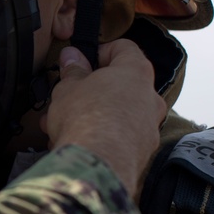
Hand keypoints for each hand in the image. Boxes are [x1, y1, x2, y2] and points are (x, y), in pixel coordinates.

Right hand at [41, 40, 165, 194]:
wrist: (96, 165)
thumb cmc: (85, 119)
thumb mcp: (68, 87)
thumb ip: (72, 70)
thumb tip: (72, 57)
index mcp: (135, 72)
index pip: (124, 48)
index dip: (100, 51)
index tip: (83, 61)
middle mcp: (150, 98)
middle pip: (122, 85)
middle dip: (92, 90)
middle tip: (69, 96)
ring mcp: (150, 127)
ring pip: (119, 114)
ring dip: (93, 116)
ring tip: (62, 125)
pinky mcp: (143, 152)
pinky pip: (121, 138)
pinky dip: (102, 137)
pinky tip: (77, 143)